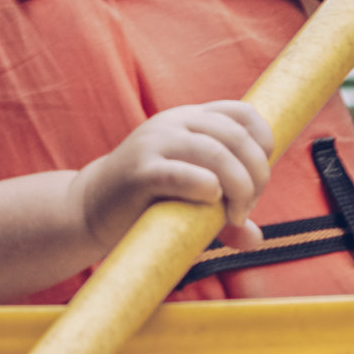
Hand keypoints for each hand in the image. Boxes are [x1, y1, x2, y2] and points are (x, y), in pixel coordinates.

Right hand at [72, 101, 274, 251]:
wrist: (90, 210)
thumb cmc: (147, 204)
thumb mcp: (192, 201)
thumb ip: (225, 215)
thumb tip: (256, 239)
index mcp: (190, 120)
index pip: (243, 113)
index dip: (263, 143)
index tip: (258, 179)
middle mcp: (174, 123)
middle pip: (237, 137)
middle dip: (256, 175)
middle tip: (246, 209)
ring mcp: (155, 143)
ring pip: (217, 153)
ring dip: (239, 186)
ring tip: (233, 217)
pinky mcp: (140, 171)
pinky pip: (182, 173)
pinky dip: (206, 187)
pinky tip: (211, 202)